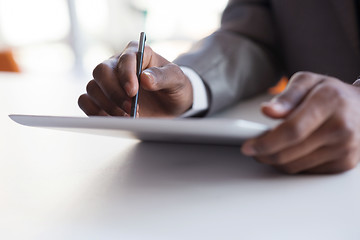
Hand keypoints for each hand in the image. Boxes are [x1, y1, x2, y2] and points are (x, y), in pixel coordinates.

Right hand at [78, 41, 192, 116]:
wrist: (170, 105)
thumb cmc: (173, 87)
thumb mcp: (177, 80)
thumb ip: (164, 76)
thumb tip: (145, 78)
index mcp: (137, 53)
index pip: (125, 58)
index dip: (126, 74)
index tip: (133, 92)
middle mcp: (117, 65)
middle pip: (101, 71)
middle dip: (114, 93)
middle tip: (131, 109)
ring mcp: (107, 82)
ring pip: (92, 88)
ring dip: (107, 105)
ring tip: (127, 117)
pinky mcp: (100, 98)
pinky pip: (85, 102)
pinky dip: (95, 112)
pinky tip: (112, 121)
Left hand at [241, 72, 359, 173]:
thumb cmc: (332, 93)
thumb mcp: (308, 82)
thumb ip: (286, 96)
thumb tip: (267, 111)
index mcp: (330, 102)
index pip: (292, 130)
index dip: (266, 142)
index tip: (248, 146)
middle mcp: (341, 128)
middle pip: (290, 153)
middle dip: (264, 154)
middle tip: (253, 148)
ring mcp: (345, 149)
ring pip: (295, 166)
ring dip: (275, 161)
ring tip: (270, 147)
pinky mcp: (344, 164)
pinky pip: (306, 172)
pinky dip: (292, 164)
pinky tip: (290, 152)